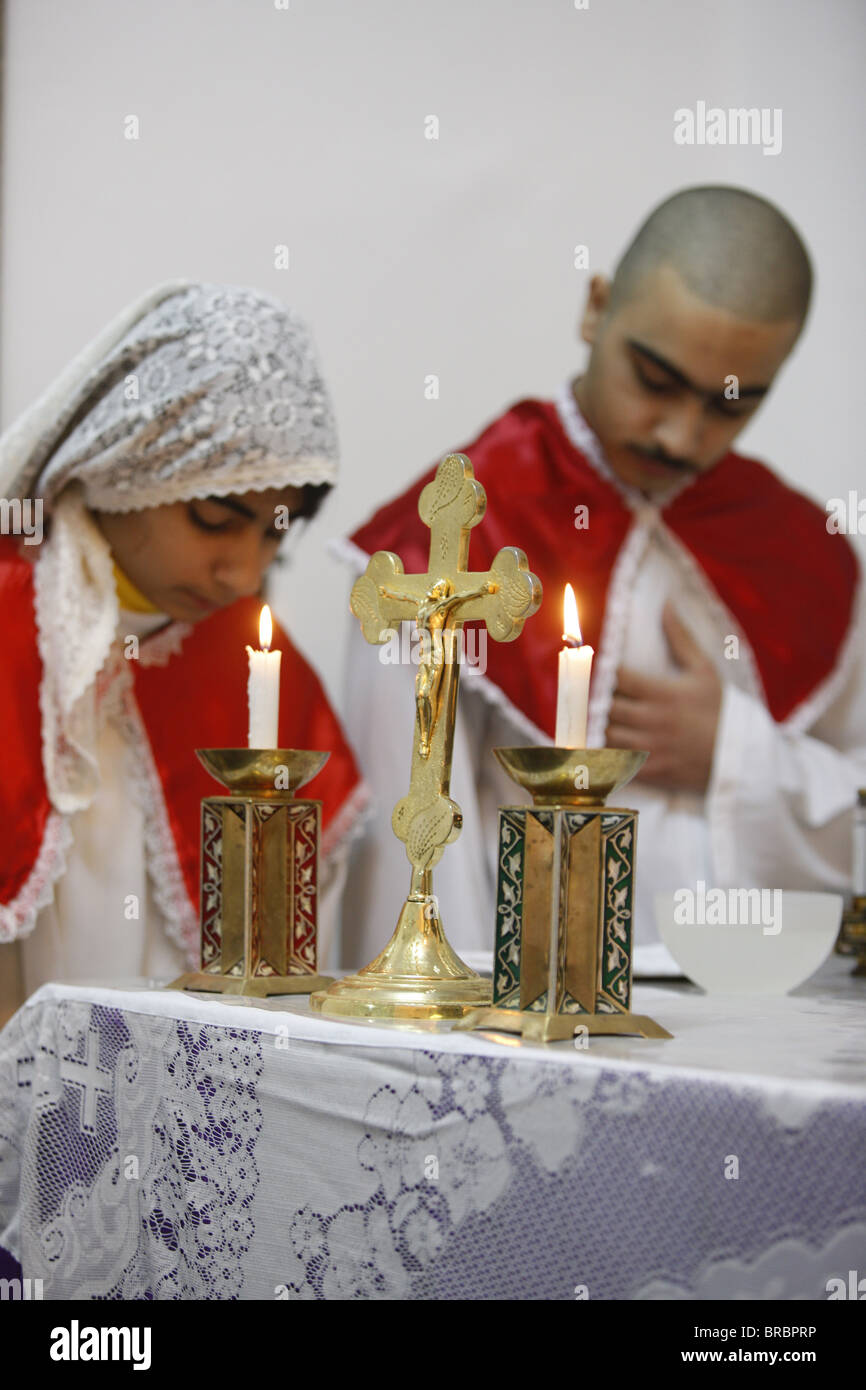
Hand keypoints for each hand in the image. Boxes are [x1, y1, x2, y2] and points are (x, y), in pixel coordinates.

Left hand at [604, 601, 722, 792]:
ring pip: (606, 734)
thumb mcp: (704, 670)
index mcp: (663, 692)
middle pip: (606, 706)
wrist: (739, 754)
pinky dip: (607, 754)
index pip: (617, 677)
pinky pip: (617, 762)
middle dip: (598, 701)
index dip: (604, 672)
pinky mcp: (651, 769)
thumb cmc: (719, 709)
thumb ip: (680, 638)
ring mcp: (651, 747)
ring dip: (600, 725)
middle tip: (595, 696)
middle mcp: (653, 719)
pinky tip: (605, 746)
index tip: (600, 670)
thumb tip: (665, 605)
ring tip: (601, 719)